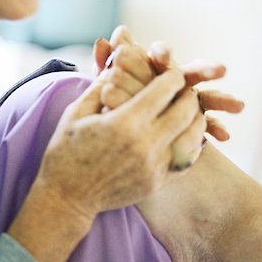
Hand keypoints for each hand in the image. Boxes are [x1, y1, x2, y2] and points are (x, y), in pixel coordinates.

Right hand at [38, 65, 200, 217]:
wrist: (67, 197)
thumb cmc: (66, 151)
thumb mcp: (76, 113)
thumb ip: (100, 86)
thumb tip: (117, 64)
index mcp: (125, 122)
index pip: (164, 90)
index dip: (171, 76)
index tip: (171, 72)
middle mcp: (145, 144)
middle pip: (185, 110)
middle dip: (188, 94)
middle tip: (185, 89)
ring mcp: (154, 166)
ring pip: (193, 136)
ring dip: (195, 119)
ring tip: (190, 110)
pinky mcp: (157, 182)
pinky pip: (186, 160)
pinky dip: (191, 144)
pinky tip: (185, 135)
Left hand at [93, 26, 243, 167]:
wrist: (128, 122)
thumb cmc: (118, 96)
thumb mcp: (111, 82)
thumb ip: (109, 63)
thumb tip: (100, 42)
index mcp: (154, 68)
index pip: (160, 56)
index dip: (162, 54)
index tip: (161, 55)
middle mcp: (175, 80)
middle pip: (189, 73)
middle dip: (203, 70)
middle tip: (219, 69)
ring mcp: (187, 99)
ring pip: (205, 97)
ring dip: (221, 99)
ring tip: (238, 105)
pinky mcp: (193, 119)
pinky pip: (205, 123)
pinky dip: (215, 127)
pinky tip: (225, 135)